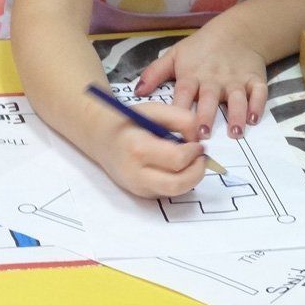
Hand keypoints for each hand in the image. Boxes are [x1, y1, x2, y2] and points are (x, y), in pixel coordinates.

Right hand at [92, 101, 206, 197]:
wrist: (102, 138)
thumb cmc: (130, 121)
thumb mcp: (154, 110)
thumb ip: (181, 118)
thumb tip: (199, 138)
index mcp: (138, 148)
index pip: (176, 160)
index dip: (194, 152)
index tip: (198, 143)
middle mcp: (136, 173)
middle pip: (177, 185)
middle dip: (197, 172)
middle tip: (202, 157)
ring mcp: (138, 188)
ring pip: (175, 192)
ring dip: (191, 178)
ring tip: (192, 160)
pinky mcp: (141, 195)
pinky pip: (168, 192)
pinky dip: (180, 181)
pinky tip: (178, 166)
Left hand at [134, 25, 267, 139]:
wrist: (236, 31)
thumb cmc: (201, 48)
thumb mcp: (175, 55)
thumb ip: (155, 73)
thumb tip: (137, 92)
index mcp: (192, 75)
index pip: (183, 94)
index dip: (179, 110)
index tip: (175, 129)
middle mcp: (214, 79)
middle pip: (209, 98)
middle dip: (206, 116)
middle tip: (203, 134)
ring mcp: (236, 80)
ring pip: (236, 99)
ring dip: (236, 115)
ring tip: (235, 132)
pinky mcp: (255, 79)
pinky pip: (258, 93)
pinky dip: (258, 105)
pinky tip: (255, 118)